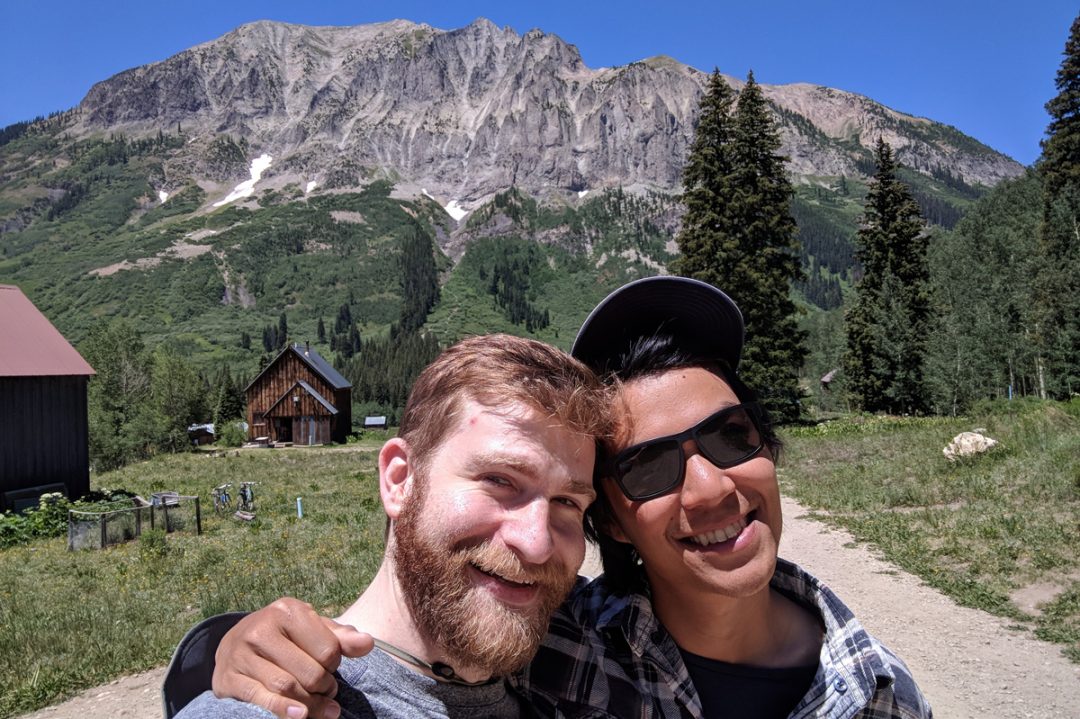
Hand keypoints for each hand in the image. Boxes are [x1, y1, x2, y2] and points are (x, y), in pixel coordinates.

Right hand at [212, 597, 373, 718]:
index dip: (335, 666)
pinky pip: (261, 699)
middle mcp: (261, 628)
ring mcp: (241, 653)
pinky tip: (300, 716)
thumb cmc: (284, 637)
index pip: (327, 649)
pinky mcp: (228, 678)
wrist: (234, 644)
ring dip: (310, 705)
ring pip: (287, 688)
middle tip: (328, 692)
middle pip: (309, 672)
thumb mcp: (311, 629)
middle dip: (325, 688)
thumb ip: (340, 637)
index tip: (331, 670)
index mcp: (287, 610)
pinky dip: (283, 711)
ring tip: (322, 709)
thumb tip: (368, 643)